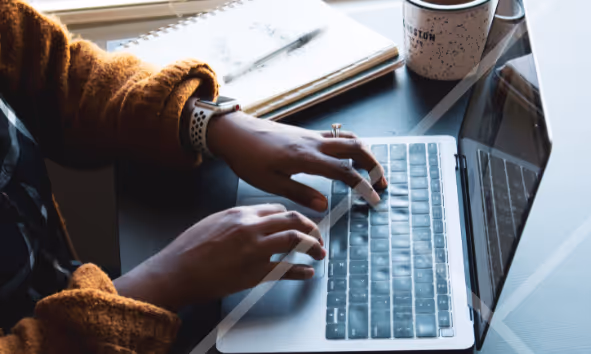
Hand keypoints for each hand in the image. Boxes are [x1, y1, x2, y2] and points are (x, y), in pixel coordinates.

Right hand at [113, 204, 323, 310]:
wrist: (176, 271)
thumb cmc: (189, 249)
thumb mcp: (213, 221)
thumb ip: (237, 219)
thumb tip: (254, 221)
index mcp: (241, 213)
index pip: (278, 209)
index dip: (293, 217)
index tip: (298, 224)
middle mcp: (251, 228)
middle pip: (293, 220)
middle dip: (312, 227)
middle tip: (317, 237)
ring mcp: (255, 250)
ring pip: (296, 239)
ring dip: (313, 246)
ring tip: (319, 253)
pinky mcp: (255, 272)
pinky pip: (287, 269)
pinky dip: (301, 271)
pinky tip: (307, 272)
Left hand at [207, 112, 386, 211]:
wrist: (235, 132)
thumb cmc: (248, 158)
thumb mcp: (270, 183)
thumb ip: (300, 193)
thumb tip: (325, 206)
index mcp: (306, 158)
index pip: (345, 172)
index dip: (363, 186)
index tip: (374, 199)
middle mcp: (314, 143)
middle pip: (356, 148)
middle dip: (374, 165)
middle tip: (382, 183)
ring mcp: (312, 135)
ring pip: (349, 139)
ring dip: (366, 153)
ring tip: (373, 170)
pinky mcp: (307, 133)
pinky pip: (337, 136)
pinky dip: (351, 145)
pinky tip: (350, 156)